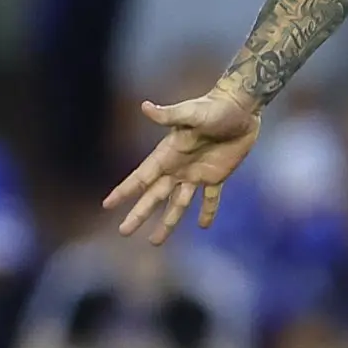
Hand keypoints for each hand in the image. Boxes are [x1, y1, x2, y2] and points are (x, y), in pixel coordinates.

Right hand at [104, 82, 262, 244]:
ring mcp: (197, 173)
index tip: (107, 205)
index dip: (124, 191)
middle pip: (154, 196)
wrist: (240, 107)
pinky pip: (210, 199)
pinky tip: (203, 225)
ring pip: (178, 204)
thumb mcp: (191, 112)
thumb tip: (145, 106)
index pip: (141, 177)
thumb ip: (168, 115)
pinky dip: (207, 211)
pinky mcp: (217, 176)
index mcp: (167, 154)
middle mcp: (178, 167)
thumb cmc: (214, 107)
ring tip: (155, 241)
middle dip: (139, 214)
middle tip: (124, 232)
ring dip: (168, 222)